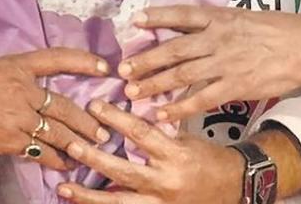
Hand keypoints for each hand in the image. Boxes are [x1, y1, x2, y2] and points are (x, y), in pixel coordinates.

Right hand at [0, 48, 111, 169]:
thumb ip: (8, 75)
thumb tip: (21, 83)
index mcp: (15, 65)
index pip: (56, 59)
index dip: (83, 62)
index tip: (104, 68)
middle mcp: (20, 88)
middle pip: (63, 105)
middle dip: (86, 120)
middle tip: (103, 130)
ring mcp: (15, 115)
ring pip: (56, 131)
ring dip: (76, 142)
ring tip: (92, 149)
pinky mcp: (7, 139)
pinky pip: (39, 150)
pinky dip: (54, 158)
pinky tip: (64, 163)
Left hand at [57, 100, 242, 203]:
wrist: (236, 187)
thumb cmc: (211, 158)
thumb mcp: (188, 138)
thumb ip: (159, 132)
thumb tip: (130, 116)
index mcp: (175, 155)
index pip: (140, 133)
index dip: (116, 118)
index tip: (94, 105)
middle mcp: (166, 181)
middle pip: (123, 171)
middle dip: (94, 158)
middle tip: (72, 145)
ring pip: (119, 201)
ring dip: (89, 196)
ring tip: (64, 187)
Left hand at [118, 7, 300, 122]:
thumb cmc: (278, 30)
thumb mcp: (244, 16)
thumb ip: (217, 23)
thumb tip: (192, 27)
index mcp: (220, 17)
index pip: (181, 14)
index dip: (157, 17)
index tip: (134, 20)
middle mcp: (218, 38)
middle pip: (173, 49)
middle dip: (146, 60)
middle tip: (122, 69)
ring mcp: (225, 63)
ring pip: (182, 75)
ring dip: (155, 85)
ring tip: (133, 93)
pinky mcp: (235, 86)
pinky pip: (201, 98)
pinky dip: (179, 107)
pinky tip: (163, 114)